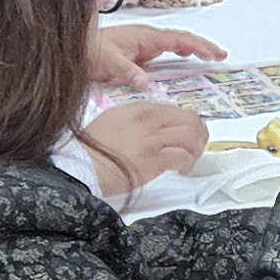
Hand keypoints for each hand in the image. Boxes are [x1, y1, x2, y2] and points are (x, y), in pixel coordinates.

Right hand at [77, 99, 206, 192]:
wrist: (82, 165)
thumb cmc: (90, 149)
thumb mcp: (111, 122)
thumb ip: (133, 121)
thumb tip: (147, 130)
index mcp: (138, 109)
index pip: (173, 110)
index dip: (185, 123)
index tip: (184, 136)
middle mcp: (149, 120)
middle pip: (189, 120)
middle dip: (198, 135)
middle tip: (195, 148)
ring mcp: (153, 139)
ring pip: (191, 136)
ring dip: (196, 150)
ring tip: (190, 160)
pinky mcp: (155, 159)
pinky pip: (184, 156)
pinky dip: (187, 163)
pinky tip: (182, 170)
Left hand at [87, 21, 225, 83]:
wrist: (75, 46)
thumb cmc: (90, 50)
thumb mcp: (108, 61)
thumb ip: (126, 70)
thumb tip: (145, 81)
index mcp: (145, 37)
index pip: (179, 39)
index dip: (198, 46)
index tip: (214, 53)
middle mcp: (148, 38)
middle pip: (182, 39)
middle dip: (203, 46)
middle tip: (221, 55)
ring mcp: (145, 44)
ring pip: (176, 43)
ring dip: (194, 48)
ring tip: (211, 56)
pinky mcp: (140, 52)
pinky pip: (167, 50)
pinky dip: (181, 52)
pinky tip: (186, 57)